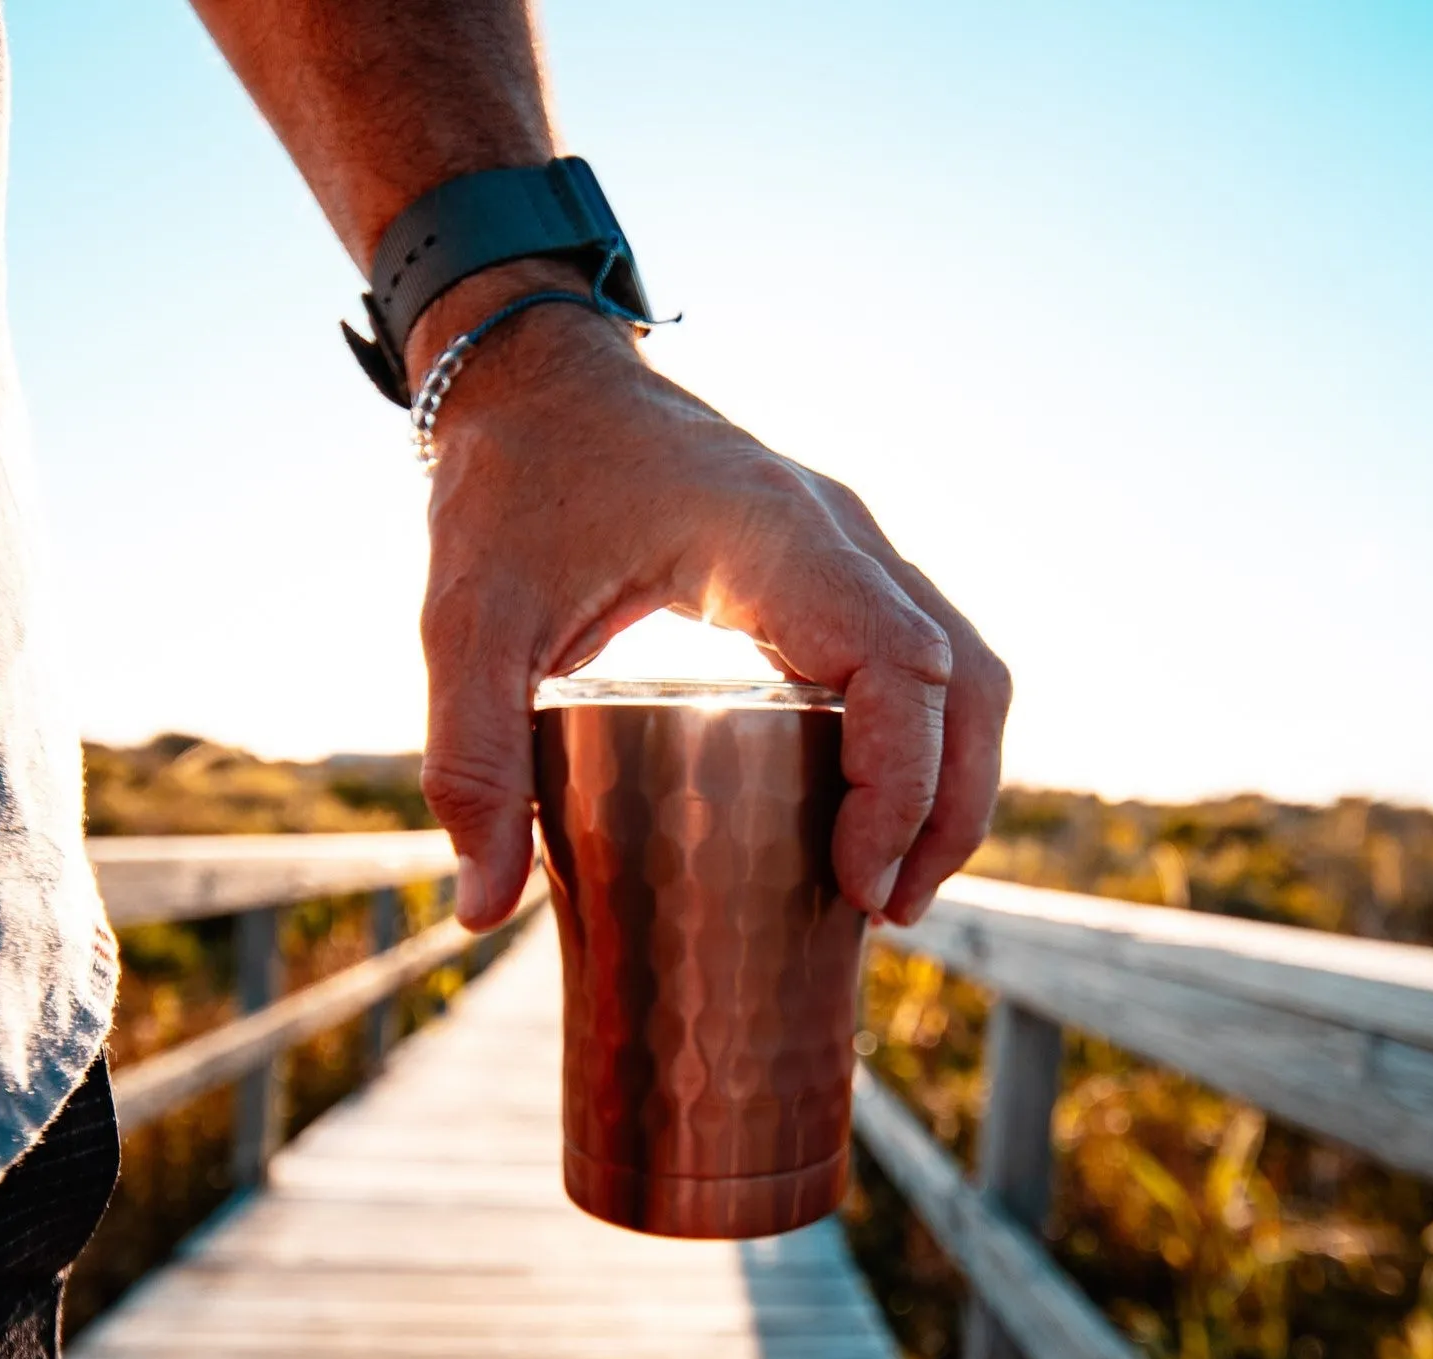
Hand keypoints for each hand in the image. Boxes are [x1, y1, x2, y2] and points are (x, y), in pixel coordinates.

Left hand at [411, 269, 1011, 931]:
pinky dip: (923, 738)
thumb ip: (474, 759)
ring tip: (888, 883)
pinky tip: (868, 809)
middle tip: (884, 910)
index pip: (899, 665)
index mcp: (771, 538)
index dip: (903, 786)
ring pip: (964, 666)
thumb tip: (483, 911)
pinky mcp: (833, 562)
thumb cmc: (511, 483)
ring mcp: (847, 543)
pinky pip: (921, 653)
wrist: (535, 374)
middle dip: (945, 808)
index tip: (858, 880)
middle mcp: (837, 533)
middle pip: (964, 679)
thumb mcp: (468, 621)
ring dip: (951, 778)